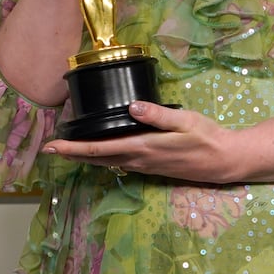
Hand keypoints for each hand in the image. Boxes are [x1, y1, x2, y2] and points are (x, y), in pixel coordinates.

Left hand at [42, 102, 240, 183]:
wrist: (224, 161)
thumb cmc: (207, 138)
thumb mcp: (186, 121)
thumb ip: (158, 115)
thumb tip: (132, 106)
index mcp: (143, 147)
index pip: (99, 148)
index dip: (73, 148)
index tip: (52, 146)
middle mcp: (139, 160)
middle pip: (97, 159)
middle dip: (72, 154)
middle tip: (49, 149)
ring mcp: (145, 166)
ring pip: (107, 162)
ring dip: (85, 156)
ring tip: (68, 149)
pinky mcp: (151, 166)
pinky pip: (119, 163)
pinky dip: (102, 157)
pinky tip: (100, 152)